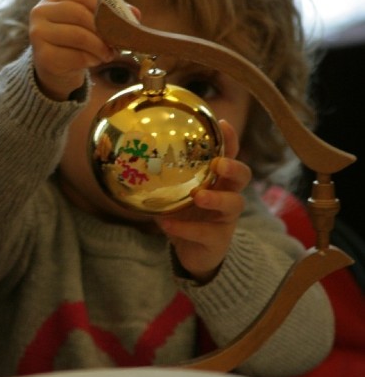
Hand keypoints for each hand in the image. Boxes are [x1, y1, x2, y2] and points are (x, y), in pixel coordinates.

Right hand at [28, 0, 116, 100]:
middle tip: (116, 41)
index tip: (117, 19)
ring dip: (99, 47)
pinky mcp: (42, 56)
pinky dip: (90, 59)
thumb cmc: (74, 41)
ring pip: (78, 36)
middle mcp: (40, 12)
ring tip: (108, 54)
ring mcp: (38, 34)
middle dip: (103, 29)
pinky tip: (94, 61)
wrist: (55, 68)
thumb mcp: (89, 24)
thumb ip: (109, 15)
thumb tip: (134, 14)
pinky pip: (74, 56)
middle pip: (79, 14)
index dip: (103, 5)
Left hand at [155, 120, 251, 282]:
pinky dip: (184, 227)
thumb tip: (133, 154)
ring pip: (234, 204)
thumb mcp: (173, 194)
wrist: (192, 253)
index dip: (230, 140)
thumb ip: (161, 177)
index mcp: (218, 180)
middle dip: (233, 167)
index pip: (230, 155)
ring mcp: (226, 219)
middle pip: (243, 176)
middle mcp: (228, 195)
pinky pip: (205, 233)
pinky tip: (166, 223)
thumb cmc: (184, 216)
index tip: (223, 123)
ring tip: (198, 196)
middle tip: (219, 164)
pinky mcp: (218, 240)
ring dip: (215, 199)